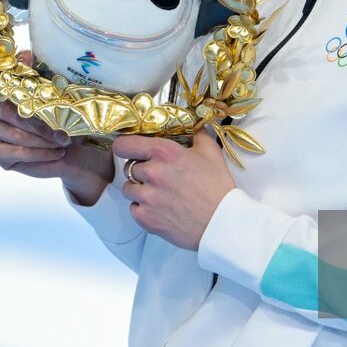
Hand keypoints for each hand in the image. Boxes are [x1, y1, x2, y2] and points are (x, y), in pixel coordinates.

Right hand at [0, 51, 113, 204]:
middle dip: (38, 122)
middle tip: (62, 131)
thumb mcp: (58, 96)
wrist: (70, 150)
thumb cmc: (62, 119)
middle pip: (5, 109)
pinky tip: (56, 153)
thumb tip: (25, 54)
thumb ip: (39, 76)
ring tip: (64, 142)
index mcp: (6, 88)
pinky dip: (39, 153)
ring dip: (43, 140)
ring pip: (15, 134)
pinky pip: (16, 152)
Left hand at [112, 129, 235, 251]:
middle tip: (158, 175)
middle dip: (140, 169)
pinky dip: (143, 208)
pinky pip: (133, 208)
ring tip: (159, 193)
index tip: (129, 150)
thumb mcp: (211, 152)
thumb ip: (196, 134)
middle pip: (128, 167)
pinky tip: (160, 207)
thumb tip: (190, 124)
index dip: (125, 146)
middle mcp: (151, 173)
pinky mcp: (145, 218)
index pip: (124, 144)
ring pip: (128, 188)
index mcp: (164, 153)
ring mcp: (146, 197)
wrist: (221, 222)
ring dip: (139, 189)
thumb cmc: (217, 188)